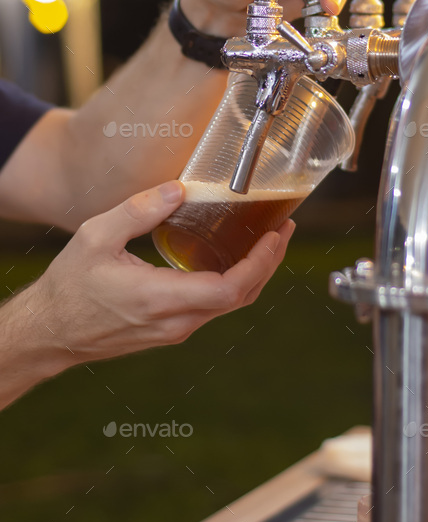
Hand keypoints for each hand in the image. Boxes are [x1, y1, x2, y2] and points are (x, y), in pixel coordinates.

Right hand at [20, 181, 294, 370]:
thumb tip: (178, 190)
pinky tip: (237, 259)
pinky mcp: (172, 330)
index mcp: (156, 297)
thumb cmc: (69, 286)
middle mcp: (173, 321)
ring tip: (268, 241)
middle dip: (268, 263)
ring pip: (230, 305)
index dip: (260, 263)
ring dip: (255, 274)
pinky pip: (215, 308)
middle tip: (283, 230)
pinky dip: (235, 284)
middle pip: (240, 297)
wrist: (50, 331)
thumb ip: (138, 211)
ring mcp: (175, 330)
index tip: (275, 236)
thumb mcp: (96, 236)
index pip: (227, 289)